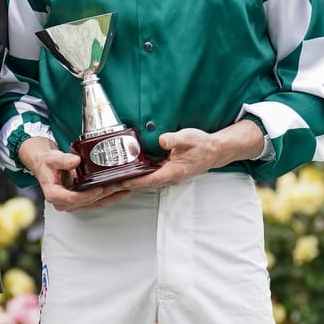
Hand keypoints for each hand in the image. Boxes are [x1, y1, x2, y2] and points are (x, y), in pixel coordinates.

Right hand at [19, 137, 132, 212]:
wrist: (45, 164)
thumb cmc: (47, 162)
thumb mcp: (52, 158)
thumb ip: (63, 160)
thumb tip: (75, 160)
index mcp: (54, 194)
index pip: (73, 199)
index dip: (87, 195)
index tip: (99, 188)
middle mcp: (63, 203)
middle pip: (87, 202)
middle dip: (105, 194)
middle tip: (119, 185)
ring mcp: (72, 204)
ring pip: (94, 204)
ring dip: (111, 197)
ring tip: (125, 189)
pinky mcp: (80, 201)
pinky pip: (96, 202)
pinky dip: (109, 197)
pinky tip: (121, 192)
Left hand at [121, 126, 246, 192]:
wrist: (215, 152)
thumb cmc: (202, 145)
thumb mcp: (188, 138)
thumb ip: (174, 140)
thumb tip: (162, 140)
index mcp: (173, 172)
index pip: (149, 180)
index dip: (133, 182)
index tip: (119, 181)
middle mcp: (170, 178)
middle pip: (144, 185)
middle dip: (126, 185)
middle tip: (108, 184)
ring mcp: (168, 177)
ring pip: (146, 183)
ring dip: (130, 183)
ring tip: (112, 181)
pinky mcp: (167, 173)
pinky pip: (150, 178)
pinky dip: (138, 178)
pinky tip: (128, 174)